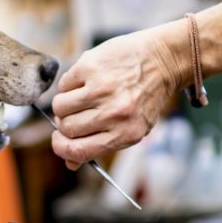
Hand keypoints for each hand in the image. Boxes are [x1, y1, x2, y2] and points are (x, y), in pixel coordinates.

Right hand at [51, 21, 187, 168]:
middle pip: (66, 127)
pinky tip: (87, 80)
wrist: (161, 59)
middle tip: (76, 114)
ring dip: (65, 104)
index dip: (62, 149)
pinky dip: (70, 84)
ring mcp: (101, 88)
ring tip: (82, 97)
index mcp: (126, 134)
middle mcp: (114, 112)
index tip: (59, 142)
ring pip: (60, 106)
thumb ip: (101, 146)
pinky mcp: (91, 67)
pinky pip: (64, 84)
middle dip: (65, 123)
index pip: (79, 151)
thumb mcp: (132, 128)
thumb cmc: (145, 97)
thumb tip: (69, 163)